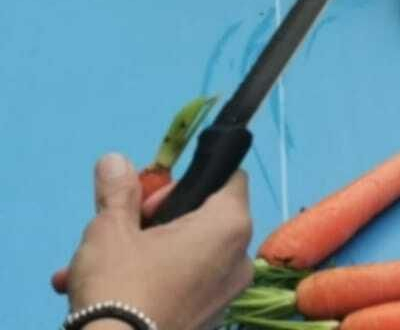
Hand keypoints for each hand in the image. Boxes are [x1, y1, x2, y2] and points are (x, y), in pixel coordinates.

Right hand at [65, 154, 252, 329]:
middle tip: (115, 232)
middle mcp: (239, 258)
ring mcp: (226, 293)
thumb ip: (119, 192)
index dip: (186, 181)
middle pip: (200, 218)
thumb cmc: (121, 286)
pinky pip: (180, 287)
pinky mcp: (208, 319)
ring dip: (136, 254)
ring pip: (181, 256)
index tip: (148, 201)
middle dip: (150, 222)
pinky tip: (100, 293)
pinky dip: (146, 283)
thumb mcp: (110, 230)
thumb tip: (115, 160)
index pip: (229, 177)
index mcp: (229, 225)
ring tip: (84, 267)